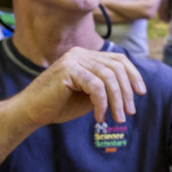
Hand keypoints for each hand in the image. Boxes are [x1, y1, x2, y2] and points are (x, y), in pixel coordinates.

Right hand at [16, 47, 145, 126]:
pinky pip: (96, 86)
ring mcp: (73, 59)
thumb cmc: (59, 106)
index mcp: (85, 56)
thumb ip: (106, 89)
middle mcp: (80, 53)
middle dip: (126, 92)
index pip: (118, 59)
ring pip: (108, 78)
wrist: (31, 112)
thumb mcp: (89, 96)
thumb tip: (132, 91)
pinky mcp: (68, 69)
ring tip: (117, 118)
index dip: (133, 74)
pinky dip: (102, 103)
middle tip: (128, 112)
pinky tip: (99, 117)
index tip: (141, 93)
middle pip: (116, 68)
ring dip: (117, 101)